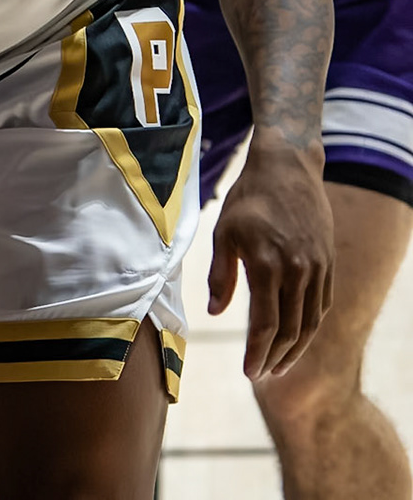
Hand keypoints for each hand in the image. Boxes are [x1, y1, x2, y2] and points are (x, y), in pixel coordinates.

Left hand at [208, 134, 333, 378]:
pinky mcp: (328, 264)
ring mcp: (318, 269)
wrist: (288, 169)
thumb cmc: (248, 200)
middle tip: (263, 375)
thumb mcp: (223, 234)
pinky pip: (322, 304)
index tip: (249, 372)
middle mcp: (298, 271)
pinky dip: (310, 325)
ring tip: (279, 364)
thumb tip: (215, 312)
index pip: (265, 323)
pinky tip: (298, 336)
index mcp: (268, 266)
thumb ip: (221, 276)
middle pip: (291, 329)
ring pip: (310, 321)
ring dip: (296, 347)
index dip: (257, 352)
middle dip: (276, 357)